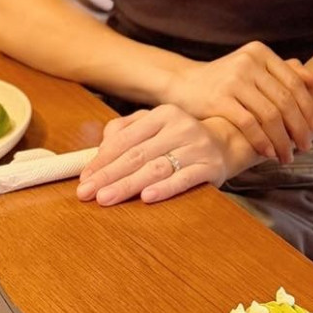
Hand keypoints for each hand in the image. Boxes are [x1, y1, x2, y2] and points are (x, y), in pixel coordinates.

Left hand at [75, 103, 258, 206]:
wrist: (228, 143)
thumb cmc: (181, 138)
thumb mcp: (154, 125)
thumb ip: (126, 130)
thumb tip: (101, 146)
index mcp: (163, 114)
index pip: (125, 138)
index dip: (102, 159)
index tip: (84, 178)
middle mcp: (181, 127)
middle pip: (138, 154)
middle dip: (109, 175)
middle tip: (87, 193)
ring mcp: (198, 147)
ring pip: (157, 167)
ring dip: (129, 184)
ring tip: (107, 198)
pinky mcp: (212, 167)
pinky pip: (185, 179)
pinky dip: (166, 188)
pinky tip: (147, 197)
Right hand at [171, 43, 312, 163]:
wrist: (183, 83)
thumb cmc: (224, 79)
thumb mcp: (253, 68)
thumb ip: (283, 71)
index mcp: (260, 53)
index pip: (293, 82)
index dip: (308, 107)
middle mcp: (249, 63)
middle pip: (284, 100)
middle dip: (299, 128)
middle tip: (305, 146)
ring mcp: (234, 80)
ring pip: (270, 115)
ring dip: (282, 140)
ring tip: (287, 156)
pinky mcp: (219, 99)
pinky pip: (249, 124)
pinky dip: (262, 141)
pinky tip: (268, 152)